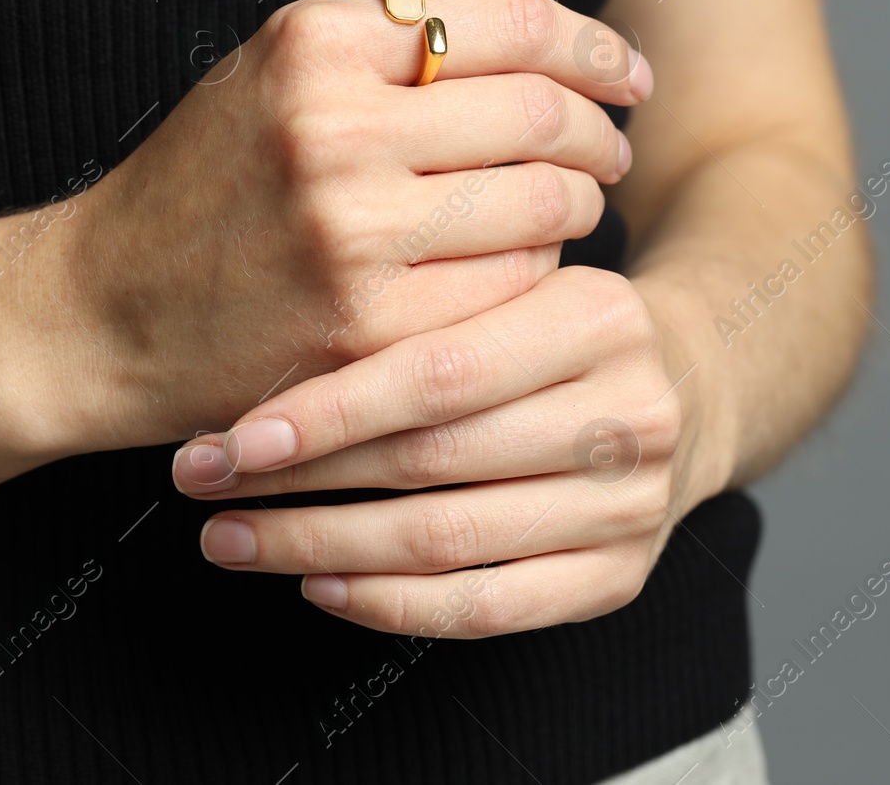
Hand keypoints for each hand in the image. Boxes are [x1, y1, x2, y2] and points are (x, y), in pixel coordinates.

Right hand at [62, 0, 651, 443]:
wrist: (101, 309)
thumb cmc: (208, 176)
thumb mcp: (287, 59)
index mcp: (315, 45)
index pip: (514, 20)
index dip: (596, 46)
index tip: (627, 75)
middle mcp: (331, 132)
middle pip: (543, 114)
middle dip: (604, 133)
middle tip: (613, 150)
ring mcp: (347, 237)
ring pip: (542, 207)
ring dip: (579, 207)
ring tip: (567, 206)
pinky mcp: (363, 332)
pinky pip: (509, 293)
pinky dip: (534, 275)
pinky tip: (515, 268)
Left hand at [171, 266, 738, 636]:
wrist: (686, 383)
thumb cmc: (556, 328)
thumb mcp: (512, 281)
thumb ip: (423, 307)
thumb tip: (261, 361)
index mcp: (596, 317)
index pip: (439, 374)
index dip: (328, 411)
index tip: (234, 435)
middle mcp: (629, 413)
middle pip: (434, 462)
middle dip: (299, 481)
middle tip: (203, 481)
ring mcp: (631, 504)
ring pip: (447, 542)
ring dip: (319, 547)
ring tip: (233, 537)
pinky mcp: (619, 576)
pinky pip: (486, 610)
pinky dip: (388, 604)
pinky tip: (317, 582)